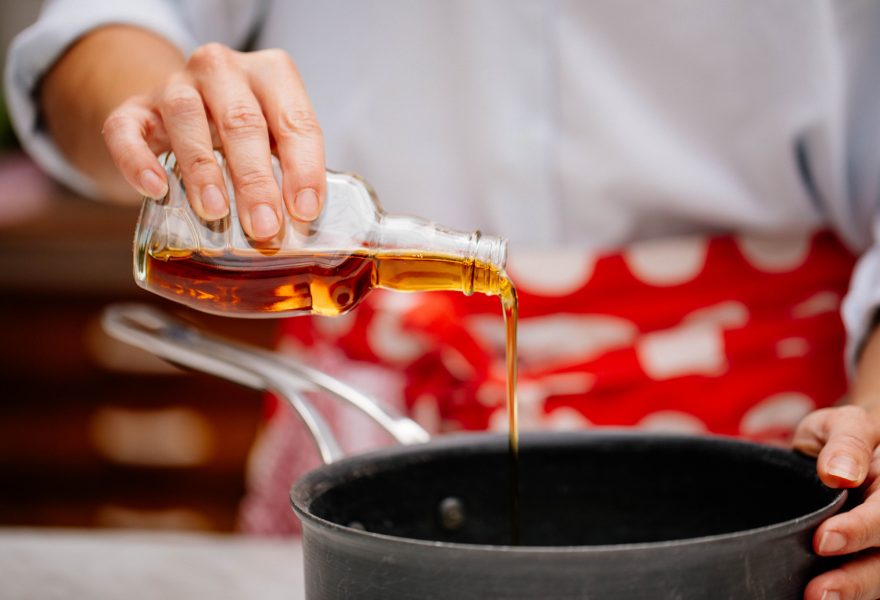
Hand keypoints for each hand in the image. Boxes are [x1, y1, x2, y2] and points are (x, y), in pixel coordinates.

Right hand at [101, 43, 324, 239]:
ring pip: (186, 116)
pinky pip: (127, 130)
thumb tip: (300, 221)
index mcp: (270, 73)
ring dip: (203, 169)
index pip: (294, 119)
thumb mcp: (274, 140)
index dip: (303, 167)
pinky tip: (156, 188)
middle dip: (256, 179)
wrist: (175, 112)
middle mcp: (222, 69)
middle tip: (264, 226)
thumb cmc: (239, 132)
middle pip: (242, 121)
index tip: (304, 210)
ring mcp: (173, 85)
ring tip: (216, 212)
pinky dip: (139, 160)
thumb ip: (288, 171)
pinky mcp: (132, 109)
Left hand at [794, 405, 879, 599]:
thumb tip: (838, 473)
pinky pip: (865, 582)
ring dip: (852, 593)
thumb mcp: (842, 425)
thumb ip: (846, 442)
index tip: (823, 539)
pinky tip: (821, 597)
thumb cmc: (840, 438)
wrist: (839, 454)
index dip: (860, 530)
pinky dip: (847, 594)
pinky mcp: (865, 561)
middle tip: (819, 592)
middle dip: (856, 579)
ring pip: (879, 578)